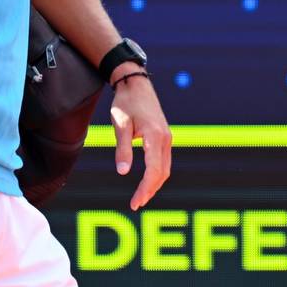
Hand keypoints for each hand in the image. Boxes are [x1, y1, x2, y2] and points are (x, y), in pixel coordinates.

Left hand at [109, 73, 172, 210]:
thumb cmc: (125, 102)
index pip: (154, 171)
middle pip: (162, 173)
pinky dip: (157, 173)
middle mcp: (165, 138)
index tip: (135, 203)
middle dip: (150, 190)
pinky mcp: (164, 136)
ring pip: (165, 168)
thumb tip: (123, 172)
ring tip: (141, 197)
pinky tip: (147, 180)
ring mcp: (167, 137)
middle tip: (136, 204)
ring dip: (155, 184)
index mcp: (154, 136)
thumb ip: (122, 149)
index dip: (144, 189)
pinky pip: (164, 160)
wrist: (135, 83)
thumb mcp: (120, 125)